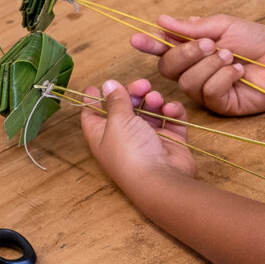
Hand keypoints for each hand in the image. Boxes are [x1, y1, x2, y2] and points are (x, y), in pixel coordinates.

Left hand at [80, 79, 196, 187]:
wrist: (161, 178)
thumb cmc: (131, 153)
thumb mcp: (117, 121)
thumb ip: (115, 100)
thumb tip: (108, 84)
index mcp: (103, 135)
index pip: (93, 115)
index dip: (92, 100)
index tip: (94, 86)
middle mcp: (125, 136)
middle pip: (126, 107)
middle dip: (134, 92)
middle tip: (142, 86)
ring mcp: (149, 137)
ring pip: (151, 109)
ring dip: (154, 100)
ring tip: (156, 101)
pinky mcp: (171, 139)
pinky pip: (171, 118)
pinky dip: (172, 111)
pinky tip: (170, 111)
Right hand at [131, 14, 264, 115]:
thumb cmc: (255, 40)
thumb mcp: (223, 26)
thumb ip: (192, 27)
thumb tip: (161, 20)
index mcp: (191, 50)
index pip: (162, 49)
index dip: (148, 45)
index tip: (137, 39)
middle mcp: (193, 71)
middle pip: (167, 68)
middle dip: (186, 54)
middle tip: (211, 44)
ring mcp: (205, 90)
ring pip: (187, 82)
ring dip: (211, 65)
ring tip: (232, 57)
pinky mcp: (219, 104)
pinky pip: (208, 93)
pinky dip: (224, 78)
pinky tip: (239, 72)